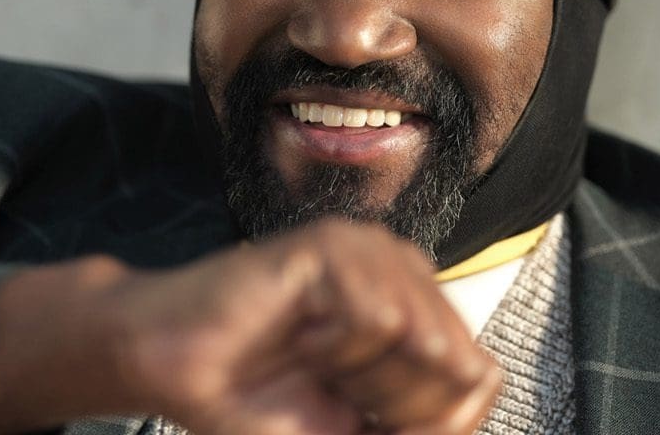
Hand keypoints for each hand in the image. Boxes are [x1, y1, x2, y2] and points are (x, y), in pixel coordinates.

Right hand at [109, 218, 502, 434]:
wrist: (175, 373)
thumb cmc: (260, 401)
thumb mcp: (361, 431)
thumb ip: (427, 420)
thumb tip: (483, 377)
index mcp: (418, 309)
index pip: (482, 378)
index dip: (429, 422)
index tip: (364, 420)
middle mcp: (403, 270)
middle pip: (460, 363)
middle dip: (396, 404)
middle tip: (332, 391)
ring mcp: (368, 249)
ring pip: (423, 339)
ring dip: (364, 378)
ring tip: (313, 362)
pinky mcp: (331, 243)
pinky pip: (377, 316)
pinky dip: (335, 349)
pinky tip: (299, 337)